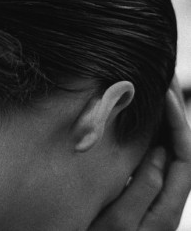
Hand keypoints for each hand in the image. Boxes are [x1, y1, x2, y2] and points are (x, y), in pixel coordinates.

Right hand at [88, 77, 190, 230]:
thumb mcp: (116, 224)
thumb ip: (140, 190)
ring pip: (168, 155)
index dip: (177, 121)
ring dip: (163, 123)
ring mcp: (154, 199)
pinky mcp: (140, 196)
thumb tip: (157, 152)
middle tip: (161, 83)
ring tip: (151, 96)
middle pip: (181, 151)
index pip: (184, 156)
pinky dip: (148, 139)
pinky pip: (153, 163)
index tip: (164, 91)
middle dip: (174, 114)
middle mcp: (167, 202)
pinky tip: (134, 126)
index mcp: (166, 210)